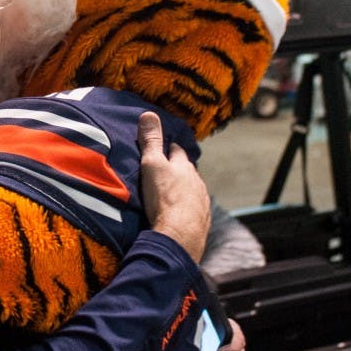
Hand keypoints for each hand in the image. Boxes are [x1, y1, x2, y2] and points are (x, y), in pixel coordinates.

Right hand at [137, 112, 210, 261]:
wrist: (180, 236)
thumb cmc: (164, 198)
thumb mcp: (152, 165)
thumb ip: (151, 142)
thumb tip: (149, 114)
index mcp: (184, 167)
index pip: (178, 151)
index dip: (170, 147)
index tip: (164, 147)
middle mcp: (197, 182)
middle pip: (187, 171)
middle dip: (178, 170)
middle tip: (165, 171)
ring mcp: (202, 202)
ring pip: (192, 190)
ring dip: (183, 190)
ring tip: (170, 194)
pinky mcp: (202, 221)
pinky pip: (194, 210)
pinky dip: (187, 208)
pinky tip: (179, 214)